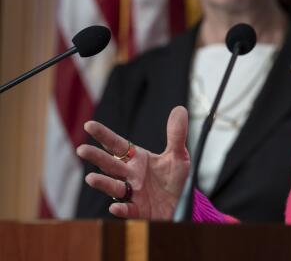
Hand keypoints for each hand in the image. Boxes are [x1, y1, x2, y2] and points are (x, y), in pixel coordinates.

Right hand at [76, 106, 190, 219]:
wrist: (180, 204)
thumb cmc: (174, 180)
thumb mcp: (178, 155)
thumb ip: (176, 134)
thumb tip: (179, 109)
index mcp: (137, 159)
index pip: (117, 145)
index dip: (104, 135)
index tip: (89, 124)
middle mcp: (130, 175)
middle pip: (110, 164)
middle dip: (96, 157)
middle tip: (81, 149)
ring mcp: (132, 193)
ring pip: (114, 187)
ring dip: (102, 183)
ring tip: (90, 178)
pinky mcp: (138, 210)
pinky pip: (127, 209)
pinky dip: (121, 208)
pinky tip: (115, 206)